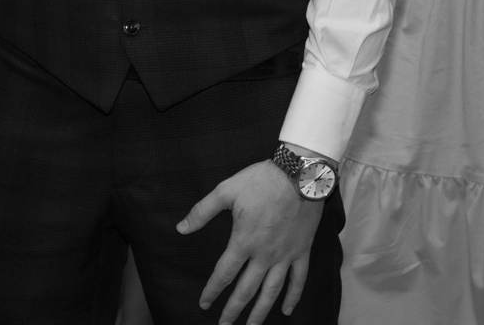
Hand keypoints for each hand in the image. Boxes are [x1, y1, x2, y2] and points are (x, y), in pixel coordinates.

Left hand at [178, 160, 323, 324]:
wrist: (300, 174)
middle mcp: (264, 255)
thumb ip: (202, 211)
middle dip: (233, 310)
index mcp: (243, 241)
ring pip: (271, 291)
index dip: (212, 291)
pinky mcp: (301, 251)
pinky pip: (298, 280)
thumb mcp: (226, 191)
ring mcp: (285, 255)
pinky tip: (287, 310)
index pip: (223, 274)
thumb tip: (181, 228)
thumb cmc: (261, 180)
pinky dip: (293, 296)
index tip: (204, 304)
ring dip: (260, 312)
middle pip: (246, 290)